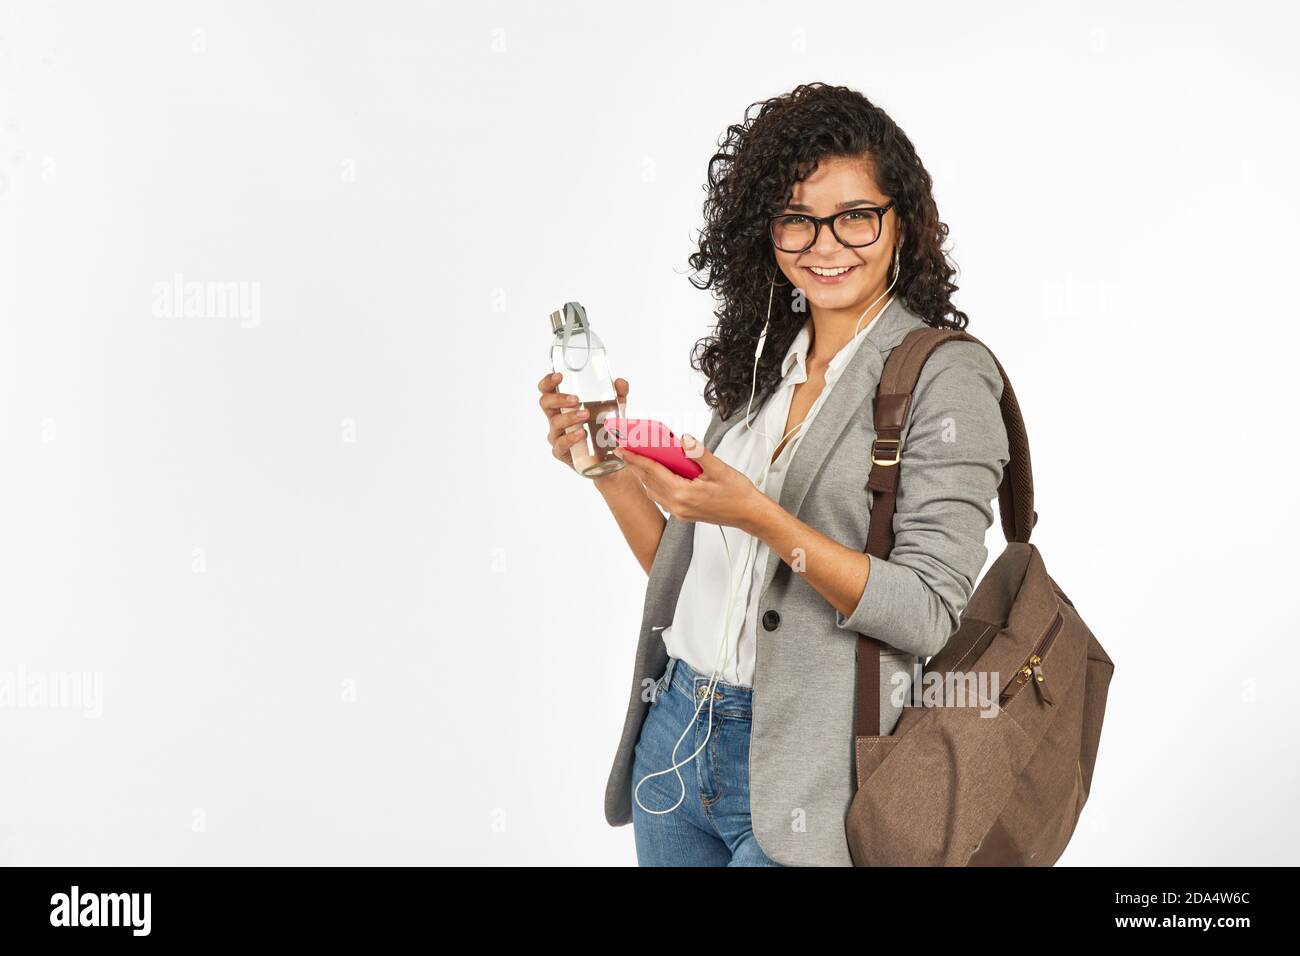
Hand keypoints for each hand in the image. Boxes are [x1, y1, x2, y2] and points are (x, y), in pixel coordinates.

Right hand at [538, 372, 630, 474]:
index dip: (549, 381)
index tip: (560, 376)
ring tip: (586, 414)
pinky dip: (571, 437)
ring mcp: (557, 435)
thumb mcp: (615, 409)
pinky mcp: (561, 452)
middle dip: (559, 399)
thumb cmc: (604, 428)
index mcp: (562, 405)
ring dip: (569, 417)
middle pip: (545, 403)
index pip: (548, 390)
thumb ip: (619, 394)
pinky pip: (561, 444)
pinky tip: (582, 433)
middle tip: (576, 400)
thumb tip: (619, 382)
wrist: (608, 458)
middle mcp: (556, 418)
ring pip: (555, 423)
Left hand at [614, 433, 764, 530]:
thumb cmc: (737, 493)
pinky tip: (656, 475)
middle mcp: (677, 505)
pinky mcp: (683, 513)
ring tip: (636, 460)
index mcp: (683, 493)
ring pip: (653, 491)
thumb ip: (699, 454)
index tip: (621, 449)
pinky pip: (661, 498)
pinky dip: (654, 485)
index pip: (652, 472)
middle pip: (648, 482)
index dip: (635, 458)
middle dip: (635, 465)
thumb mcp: (720, 469)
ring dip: (643, 476)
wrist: (748, 514)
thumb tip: (684, 439)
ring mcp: (679, 511)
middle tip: (623, 450)